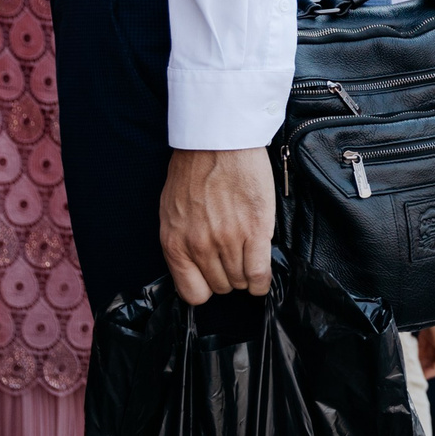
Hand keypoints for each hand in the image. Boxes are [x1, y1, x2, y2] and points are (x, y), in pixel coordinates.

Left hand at [159, 148, 275, 305]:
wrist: (218, 142)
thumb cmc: (194, 172)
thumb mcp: (172, 212)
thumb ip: (180, 242)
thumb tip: (194, 266)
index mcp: (174, 243)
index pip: (192, 294)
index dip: (206, 288)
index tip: (214, 279)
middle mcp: (199, 246)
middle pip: (221, 287)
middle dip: (229, 277)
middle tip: (233, 259)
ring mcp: (227, 240)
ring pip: (241, 281)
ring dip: (246, 274)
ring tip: (248, 258)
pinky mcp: (255, 232)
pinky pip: (260, 274)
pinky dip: (262, 281)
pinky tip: (262, 275)